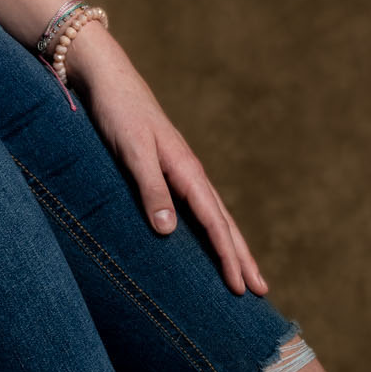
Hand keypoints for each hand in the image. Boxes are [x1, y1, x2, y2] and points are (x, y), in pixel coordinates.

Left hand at [62, 27, 269, 296]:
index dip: (227, 256)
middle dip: (241, 257)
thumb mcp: (132, 152)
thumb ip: (150, 188)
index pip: (214, 222)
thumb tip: (169, 232)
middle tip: (261, 291)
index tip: (241, 287)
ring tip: (245, 273)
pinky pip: (198, 207)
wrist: (109, 79)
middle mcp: (190, 172)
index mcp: (187, 170)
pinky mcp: (168, 169)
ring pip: (214, 215)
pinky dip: (211, 228)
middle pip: (223, 222)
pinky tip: (210, 240)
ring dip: (231, 245)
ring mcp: (181, 170)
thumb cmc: (119, 114)